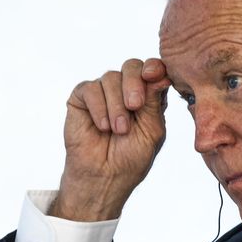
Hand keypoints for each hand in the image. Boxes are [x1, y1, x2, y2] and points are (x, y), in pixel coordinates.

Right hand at [53, 58, 172, 220]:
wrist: (104, 176)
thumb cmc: (131, 158)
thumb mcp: (152, 131)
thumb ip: (154, 103)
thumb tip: (160, 74)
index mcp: (149, 96)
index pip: (154, 71)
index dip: (154, 67)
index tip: (153, 75)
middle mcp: (127, 90)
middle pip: (132, 66)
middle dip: (134, 83)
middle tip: (134, 106)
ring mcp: (104, 92)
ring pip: (111, 77)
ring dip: (116, 105)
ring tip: (118, 130)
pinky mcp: (82, 97)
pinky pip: (91, 88)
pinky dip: (99, 107)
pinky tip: (102, 127)